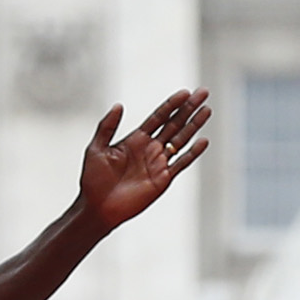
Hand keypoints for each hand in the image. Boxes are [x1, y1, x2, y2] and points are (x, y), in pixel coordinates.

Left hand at [79, 90, 210, 228]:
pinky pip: (181, 163)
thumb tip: (118, 105)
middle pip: (174, 123)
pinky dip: (192, 153)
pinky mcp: (163, 179)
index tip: (185, 92)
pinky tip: (203, 140)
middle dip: (188, 108)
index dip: (172, 104)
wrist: (97, 207)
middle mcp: (150, 149)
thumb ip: (107, 127)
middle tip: (203, 93)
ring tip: (206, 110)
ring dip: (194, 125)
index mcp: (136, 139)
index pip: (159, 117)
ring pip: (181, 140)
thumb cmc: (93, 179)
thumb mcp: (96, 149)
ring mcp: (158, 163)